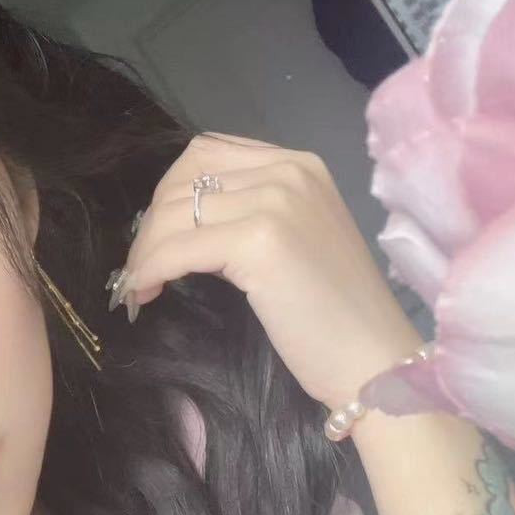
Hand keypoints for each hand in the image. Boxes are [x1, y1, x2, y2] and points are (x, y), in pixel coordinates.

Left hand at [116, 133, 423, 409]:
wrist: (375, 361)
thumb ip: (248, 214)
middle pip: (184, 179)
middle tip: (139, 269)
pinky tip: (146, 292)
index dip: (168, 193)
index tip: (156, 237)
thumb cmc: (333, 316)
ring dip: (144, 251)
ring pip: (174, 213)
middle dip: (150, 225)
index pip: (205, 154)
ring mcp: (278, 201)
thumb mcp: (292, 241)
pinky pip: (178, 249)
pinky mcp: (261, 241)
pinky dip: (149, 269)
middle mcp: (289, 171)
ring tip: (140, 285)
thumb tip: (178, 221)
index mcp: (298, 165)